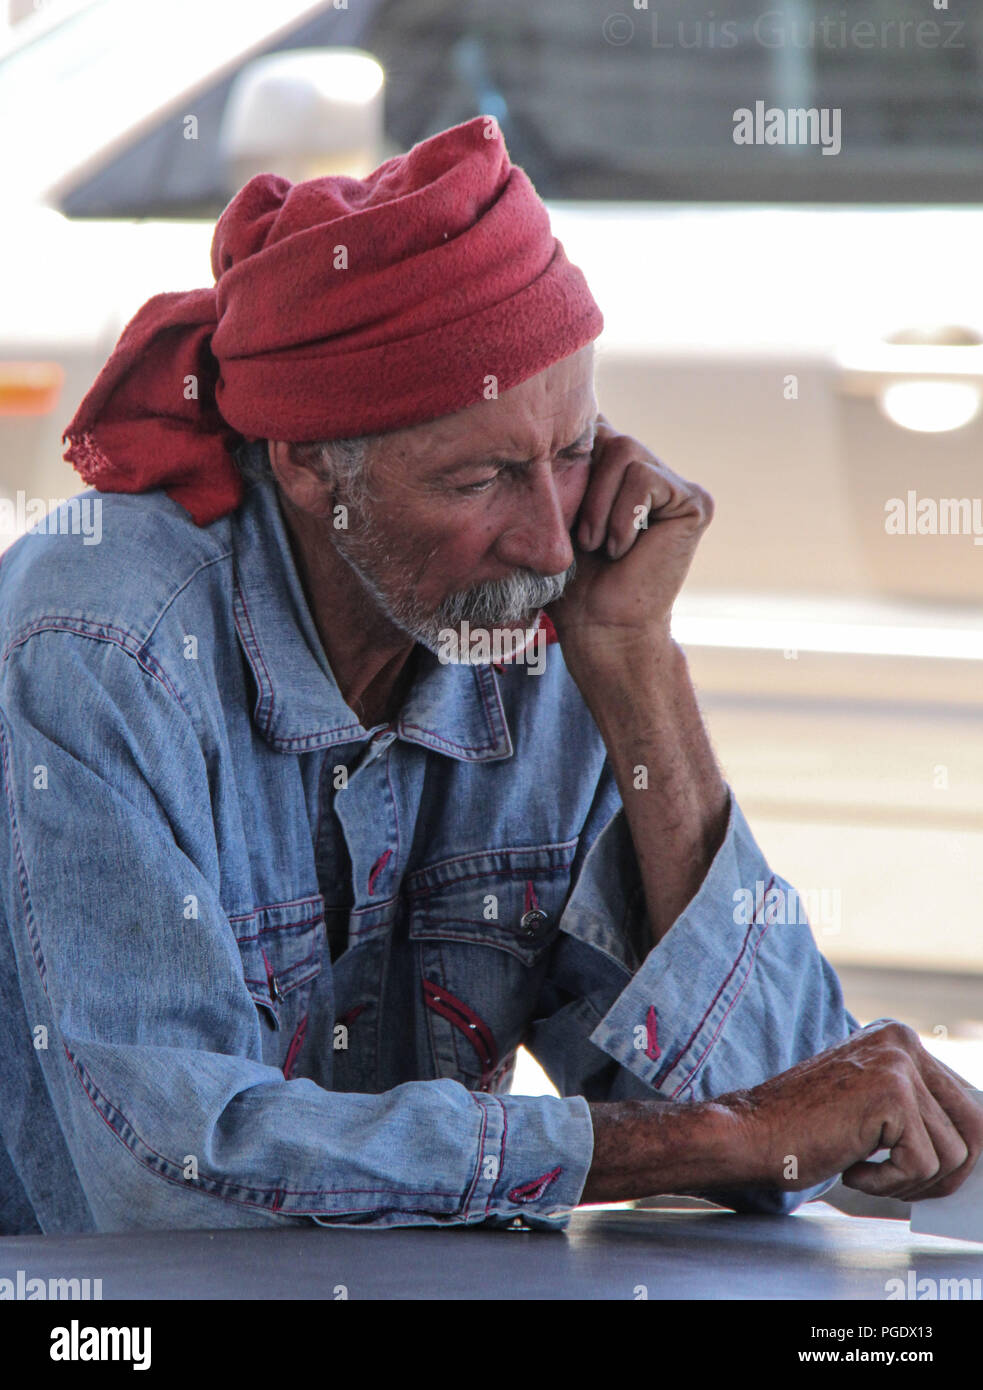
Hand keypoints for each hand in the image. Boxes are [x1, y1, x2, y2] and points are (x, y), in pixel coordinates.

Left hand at [547, 412, 713, 655]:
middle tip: (581, 539)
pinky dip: (623, 516)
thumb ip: (556, 466)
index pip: (587, 425)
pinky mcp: (694, 500)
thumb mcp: (550, 515)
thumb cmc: (567, 582)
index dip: (566, 446)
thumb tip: (539, 406)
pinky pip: (645, 476)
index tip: (553, 492)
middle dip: (582, 485)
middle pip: (605, 433)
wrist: (599, 626)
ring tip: (599, 545)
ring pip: (625, 449)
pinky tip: (625, 549)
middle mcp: (644, 470)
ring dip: (599, 504)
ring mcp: (672, 483)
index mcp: (611, 471)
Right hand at [719, 1021, 982, 1198]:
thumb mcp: (869, 1104)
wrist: (750, 1133)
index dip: (952, 1154)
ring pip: (952, 1155)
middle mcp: (903, 1041)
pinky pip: (921, 1165)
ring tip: (865, 1170)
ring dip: (909, 1181)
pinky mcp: (892, 1095)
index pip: (965, 1106)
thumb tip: (972, 1148)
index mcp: (899, 1038)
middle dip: (941, 1173)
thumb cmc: (802, 1129)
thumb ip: (916, 1108)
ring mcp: (898, 1065)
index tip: (921, 1174)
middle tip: (894, 1181)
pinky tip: (852, 1169)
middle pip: (971, 1131)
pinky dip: (888, 1183)